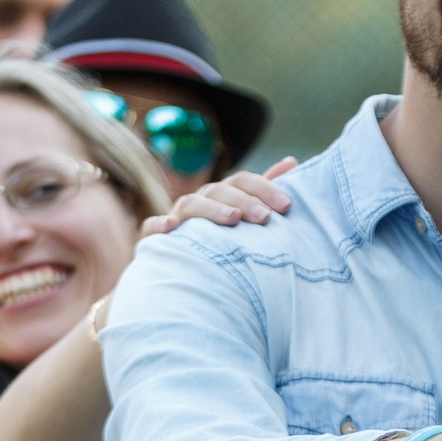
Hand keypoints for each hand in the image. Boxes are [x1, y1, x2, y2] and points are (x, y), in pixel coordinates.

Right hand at [141, 157, 297, 234]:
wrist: (185, 279)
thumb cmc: (224, 244)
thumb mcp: (247, 218)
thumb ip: (264, 192)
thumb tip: (291, 161)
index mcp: (222, 196)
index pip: (242, 182)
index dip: (265, 188)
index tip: (287, 206)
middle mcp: (199, 203)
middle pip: (219, 191)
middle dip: (244, 201)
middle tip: (265, 217)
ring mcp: (176, 220)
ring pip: (190, 205)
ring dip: (211, 210)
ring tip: (232, 219)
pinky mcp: (154, 241)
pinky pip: (150, 228)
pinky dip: (159, 225)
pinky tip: (173, 227)